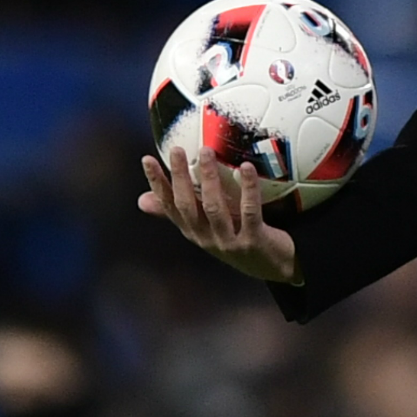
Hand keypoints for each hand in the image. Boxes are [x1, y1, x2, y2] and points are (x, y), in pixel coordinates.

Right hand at [139, 147, 300, 284]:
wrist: (275, 267)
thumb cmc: (237, 239)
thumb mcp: (206, 227)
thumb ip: (178, 211)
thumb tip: (141, 199)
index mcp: (194, 231)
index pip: (169, 206)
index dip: (157, 184)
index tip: (147, 159)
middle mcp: (207, 238)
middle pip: (187, 206)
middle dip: (179, 177)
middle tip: (176, 149)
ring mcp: (229, 242)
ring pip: (214, 208)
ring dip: (209, 179)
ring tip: (207, 152)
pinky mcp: (253, 241)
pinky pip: (249, 211)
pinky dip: (247, 188)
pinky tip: (246, 167)